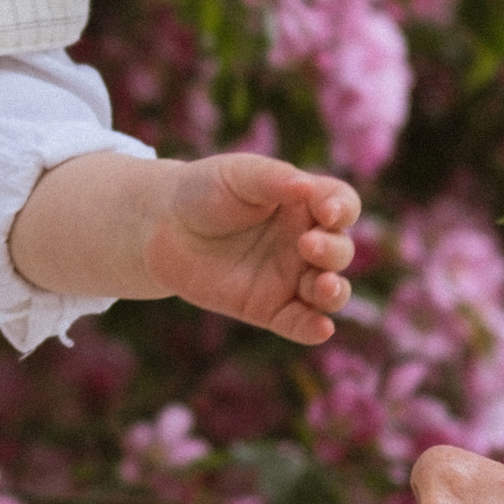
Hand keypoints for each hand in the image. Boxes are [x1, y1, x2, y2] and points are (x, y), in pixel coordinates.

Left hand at [134, 152, 359, 344]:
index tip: (326, 212)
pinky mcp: (269, 309)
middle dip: (333, 250)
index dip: (342, 210)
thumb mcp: (238, 175)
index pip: (342, 206)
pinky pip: (300, 323)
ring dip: (335, 292)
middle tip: (307, 245)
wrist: (162, 227)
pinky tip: (320, 328)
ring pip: (329, 292)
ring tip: (324, 287)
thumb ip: (273, 179)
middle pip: (340, 251)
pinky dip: (314, 329)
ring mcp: (289, 278)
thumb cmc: (204, 191)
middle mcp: (305, 242)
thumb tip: (307, 186)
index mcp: (305, 204)